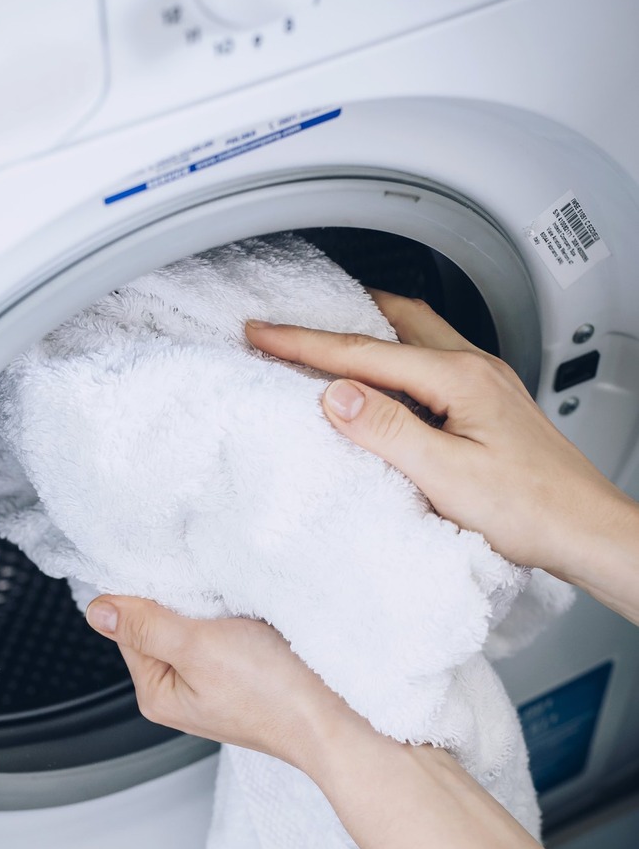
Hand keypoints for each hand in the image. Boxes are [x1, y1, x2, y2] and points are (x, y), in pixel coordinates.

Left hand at [84, 595, 366, 770]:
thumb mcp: (197, 648)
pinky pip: (224, 635)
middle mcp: (182, 693)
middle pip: (159, 626)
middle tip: (203, 584)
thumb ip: (145, 626)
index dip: (144, 595)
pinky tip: (247, 613)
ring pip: (194, 626)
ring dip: (208, 606)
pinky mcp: (245, 675)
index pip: (129, 627)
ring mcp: (214, 685)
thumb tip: (98, 610)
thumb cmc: (272, 694)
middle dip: (177, 600)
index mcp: (158, 693)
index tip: (167, 573)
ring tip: (229, 600)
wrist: (335, 718)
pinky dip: (232, 618)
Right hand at [245, 294, 636, 589]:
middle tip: (292, 323)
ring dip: (368, 335)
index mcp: (460, 378)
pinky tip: (383, 384)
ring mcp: (485, 384)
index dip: (305, 343)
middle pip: (393, 322)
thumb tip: (336, 395)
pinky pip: (431, 365)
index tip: (263, 333)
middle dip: (337, 318)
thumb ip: (389, 430)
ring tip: (327, 343)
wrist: (584, 530)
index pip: (365, 353)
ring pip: (415, 338)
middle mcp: (475, 369)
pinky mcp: (488, 406)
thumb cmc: (531, 509)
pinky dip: (394, 363)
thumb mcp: (448, 475)